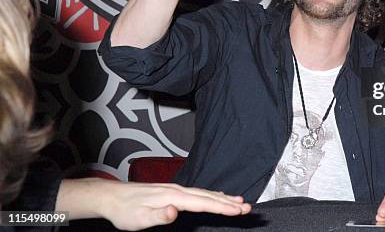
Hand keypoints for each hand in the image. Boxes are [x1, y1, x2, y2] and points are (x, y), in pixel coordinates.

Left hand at [56, 179, 250, 230]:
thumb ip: (159, 215)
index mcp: (173, 197)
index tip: (239, 209)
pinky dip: (211, 195)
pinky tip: (216, 197)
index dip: (222, 206)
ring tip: (239, 201)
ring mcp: (175, 189)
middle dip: (229, 202)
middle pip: (208, 196)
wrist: (112, 197)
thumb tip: (175, 210)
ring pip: (205, 193)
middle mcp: (177, 190)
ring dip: (223, 198)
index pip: (203, 202)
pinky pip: (198, 193)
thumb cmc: (125, 210)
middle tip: (248, 207)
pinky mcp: (172, 192)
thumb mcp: (138, 218)